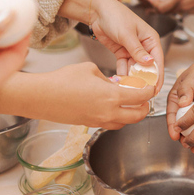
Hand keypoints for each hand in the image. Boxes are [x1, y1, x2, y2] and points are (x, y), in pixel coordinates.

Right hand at [27, 62, 154, 128]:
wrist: (42, 97)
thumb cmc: (63, 80)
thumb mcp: (90, 69)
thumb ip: (106, 77)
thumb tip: (111, 82)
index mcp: (112, 96)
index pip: (141, 97)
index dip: (149, 91)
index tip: (151, 87)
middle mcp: (109, 112)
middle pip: (138, 116)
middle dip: (145, 107)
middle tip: (145, 99)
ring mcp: (99, 121)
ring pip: (125, 123)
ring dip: (131, 114)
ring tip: (129, 103)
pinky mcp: (90, 124)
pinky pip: (111, 124)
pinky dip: (117, 117)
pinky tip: (112, 107)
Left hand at [88, 0, 164, 91]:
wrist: (97, 11)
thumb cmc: (115, 16)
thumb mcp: (127, 34)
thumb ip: (137, 50)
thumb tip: (150, 63)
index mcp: (150, 39)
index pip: (158, 61)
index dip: (157, 76)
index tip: (155, 89)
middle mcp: (144, 46)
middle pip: (147, 67)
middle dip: (145, 80)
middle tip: (142, 94)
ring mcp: (133, 50)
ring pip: (135, 69)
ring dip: (133, 79)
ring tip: (130, 91)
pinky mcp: (122, 53)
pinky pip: (124, 67)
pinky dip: (123, 74)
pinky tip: (121, 83)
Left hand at [151, 0, 193, 14]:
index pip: (162, 7)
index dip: (154, 5)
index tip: (152, 0)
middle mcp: (185, 6)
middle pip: (166, 12)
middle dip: (159, 8)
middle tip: (154, 2)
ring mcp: (191, 10)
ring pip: (174, 12)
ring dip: (169, 8)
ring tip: (165, 1)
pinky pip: (183, 11)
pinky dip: (178, 7)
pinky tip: (179, 0)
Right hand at [166, 63, 193, 139]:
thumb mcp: (191, 78)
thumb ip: (186, 89)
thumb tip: (182, 102)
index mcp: (177, 99)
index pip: (172, 114)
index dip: (173, 126)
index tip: (175, 134)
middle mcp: (186, 108)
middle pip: (183, 125)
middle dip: (184, 135)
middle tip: (186, 143)